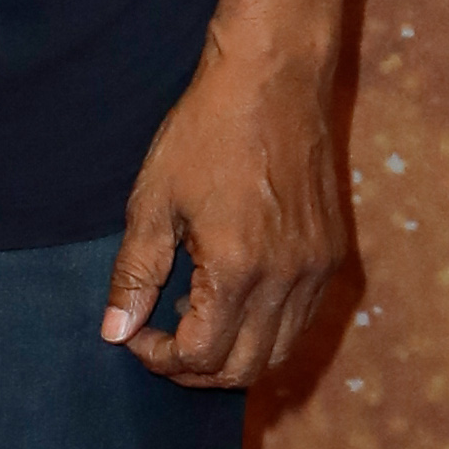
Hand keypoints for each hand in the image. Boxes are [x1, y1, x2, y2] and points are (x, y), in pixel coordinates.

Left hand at [102, 31, 351, 388]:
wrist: (273, 78)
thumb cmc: (207, 130)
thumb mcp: (154, 199)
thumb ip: (135, 273)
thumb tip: (115, 331)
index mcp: (239, 268)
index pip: (201, 356)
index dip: (160, 357)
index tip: (135, 333)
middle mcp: (287, 279)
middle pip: (245, 370)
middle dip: (195, 370)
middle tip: (160, 341)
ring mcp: (317, 269)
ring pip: (280, 351)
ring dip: (233, 354)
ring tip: (193, 320)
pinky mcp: (332, 254)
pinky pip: (301, 319)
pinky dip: (266, 328)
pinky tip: (232, 297)